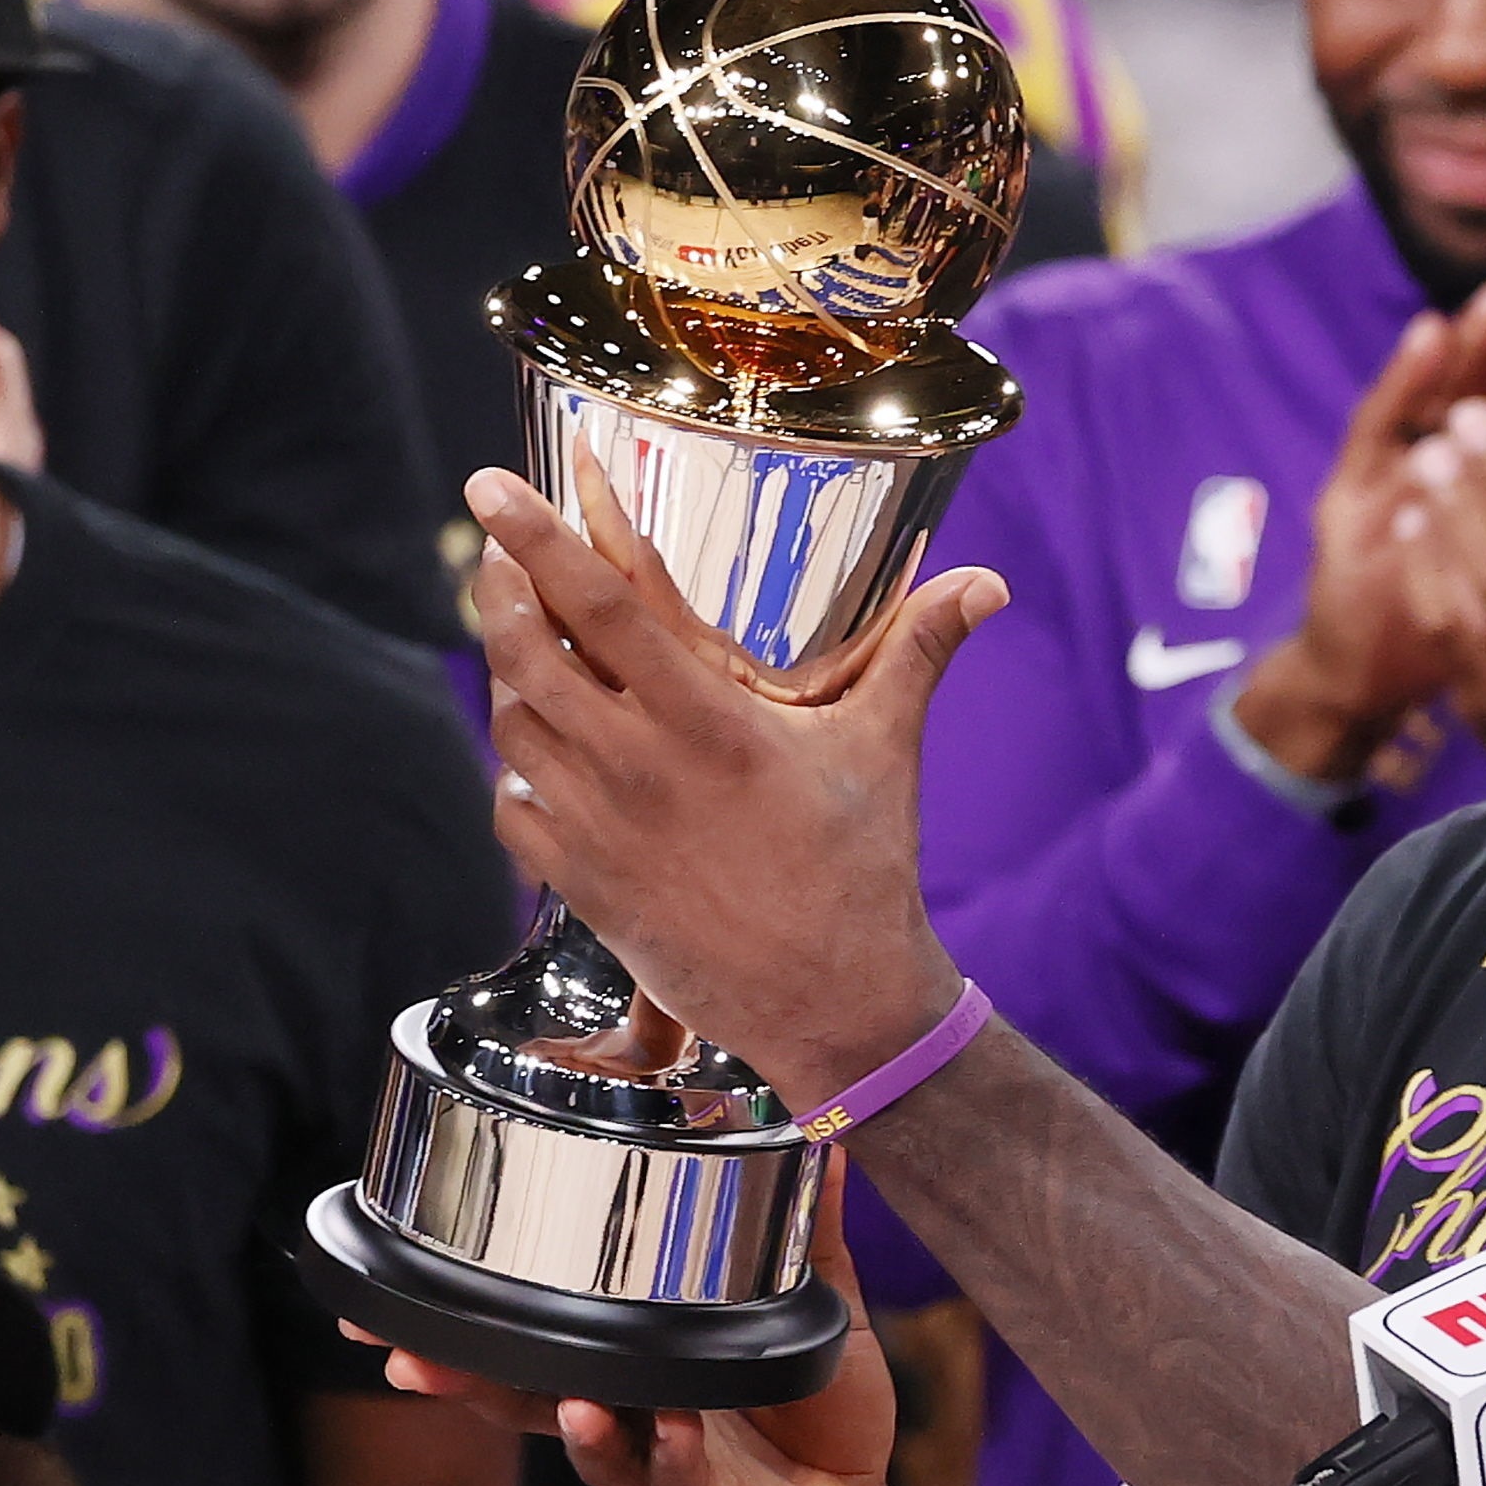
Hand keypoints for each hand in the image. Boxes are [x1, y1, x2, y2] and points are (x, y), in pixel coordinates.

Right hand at [381, 1158, 905, 1485]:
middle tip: (415, 1352)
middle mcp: (630, 1431)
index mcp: (639, 1375)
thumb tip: (822, 1146)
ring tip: (566, 1393)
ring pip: (594, 1456)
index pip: (546, 1344)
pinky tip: (670, 1428)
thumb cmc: (823, 1424)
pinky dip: (672, 1462)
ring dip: (576, 1425)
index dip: (484, 1322)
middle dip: (471, 1380)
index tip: (418, 1287)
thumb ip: (808, 1241)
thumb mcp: (821, 1318)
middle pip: (530, 1404)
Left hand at [470, 453, 990, 1099]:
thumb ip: (920, 650)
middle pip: (526, 648)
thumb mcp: (886, 747)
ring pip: (510, 720)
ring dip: (507, 667)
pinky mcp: (581, 881)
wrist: (834, 1003)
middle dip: (501, 582)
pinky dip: (514, 765)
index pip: (599, 602)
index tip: (497, 483)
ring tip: (523, 633)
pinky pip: (510, 802)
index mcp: (707, 719)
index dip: (540, 534)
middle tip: (502, 548)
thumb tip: (988, 584)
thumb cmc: (862, 870)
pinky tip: (543, 750)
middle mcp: (636, 763)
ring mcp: (598, 825)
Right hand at [1233, 276, 1485, 782]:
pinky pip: (1374, 430)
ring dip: (1471, 341)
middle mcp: (1428, 441)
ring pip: (1432, 388)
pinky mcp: (1346, 494)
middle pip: (1474, 371)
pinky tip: (1429, 337)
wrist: (1372, 676)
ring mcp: (1385, 464)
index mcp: (1475, 447)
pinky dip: (1402, 381)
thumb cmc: (1464, 607)